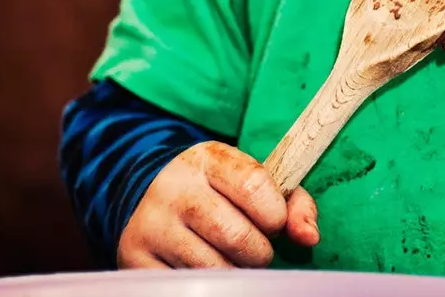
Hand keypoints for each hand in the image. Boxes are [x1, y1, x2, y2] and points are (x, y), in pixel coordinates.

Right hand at [117, 141, 319, 268]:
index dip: (276, 214)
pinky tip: (205, 266)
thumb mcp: (250, 180)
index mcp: (207, 159)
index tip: (274, 221)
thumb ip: (292, 203)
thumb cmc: (217, 191)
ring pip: (214, 268)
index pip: (255, 186)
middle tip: (256, 249)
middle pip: (237, 236)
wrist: (148, 195)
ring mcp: (152, 225)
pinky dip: (209, 284)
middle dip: (260, 252)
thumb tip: (309, 237)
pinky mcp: (136, 258)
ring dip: (236, 272)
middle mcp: (174, 189)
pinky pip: (188, 286)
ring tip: (232, 258)